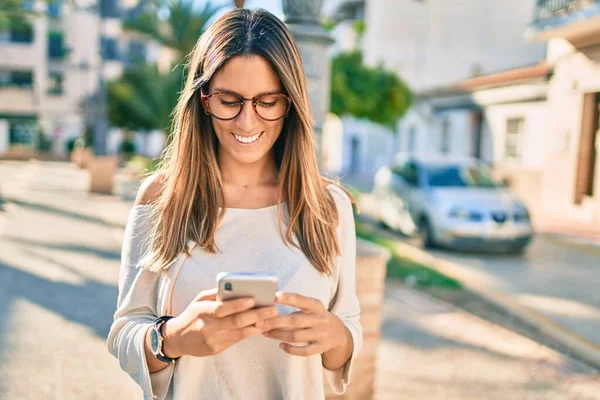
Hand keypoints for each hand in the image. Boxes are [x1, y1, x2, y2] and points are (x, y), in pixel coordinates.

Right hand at [163, 288, 277, 357]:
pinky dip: (251, 333)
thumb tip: (238, 287)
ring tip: (273, 318)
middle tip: (273, 309)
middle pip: (236, 321)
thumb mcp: (199, 300)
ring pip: (240, 333)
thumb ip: (217, 294)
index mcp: (203, 311)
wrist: (178, 338)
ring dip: (259, 325)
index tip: (254, 299)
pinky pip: (237, 340)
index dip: (238, 305)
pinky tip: (262, 327)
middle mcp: (208, 326)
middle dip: (257, 315)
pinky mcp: (217, 349)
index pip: (222, 308)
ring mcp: (213, 340)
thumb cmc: (193, 314)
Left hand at [258, 292, 347, 356]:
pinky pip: (304, 351)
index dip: (288, 298)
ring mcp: (321, 334)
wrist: (339, 333)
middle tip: (258, 322)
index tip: (274, 296)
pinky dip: (291, 349)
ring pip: (296, 336)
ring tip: (265, 333)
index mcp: (316, 305)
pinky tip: (280, 346)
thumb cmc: (317, 316)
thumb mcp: (312, 306)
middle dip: (275, 322)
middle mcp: (319, 319)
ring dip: (278, 335)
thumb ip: (296, 305)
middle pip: (295, 321)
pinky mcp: (321, 347)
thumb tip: (271, 305)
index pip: (301, 300)